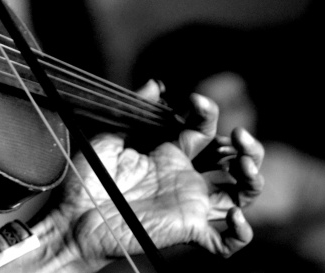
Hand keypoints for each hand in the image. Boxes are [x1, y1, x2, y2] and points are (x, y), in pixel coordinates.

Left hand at [35, 81, 264, 270]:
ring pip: (240, 196)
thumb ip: (135, 110)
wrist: (72, 216)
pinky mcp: (187, 230)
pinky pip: (224, 242)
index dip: (207, 114)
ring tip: (244, 166)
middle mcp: (185, 178)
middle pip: (233, 162)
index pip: (204, 130)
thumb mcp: (110, 135)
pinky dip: (239, 234)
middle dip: (246, 147)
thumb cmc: (87, 178)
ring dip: (253, 181)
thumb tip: (155, 83)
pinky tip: (235, 216)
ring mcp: (189, 204)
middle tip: (240, 136)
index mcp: (169, 153)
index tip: (196, 101)